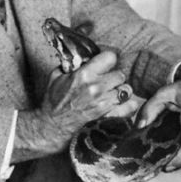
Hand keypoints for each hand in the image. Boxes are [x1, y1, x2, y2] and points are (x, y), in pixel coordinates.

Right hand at [14, 50, 137, 160]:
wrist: (51, 126)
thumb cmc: (53, 101)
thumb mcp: (57, 76)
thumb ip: (71, 63)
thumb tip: (81, 55)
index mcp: (84, 75)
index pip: (111, 57)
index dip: (108, 60)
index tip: (105, 64)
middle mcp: (96, 87)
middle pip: (121, 74)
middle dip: (114, 77)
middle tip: (107, 82)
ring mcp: (103, 103)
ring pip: (127, 90)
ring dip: (121, 91)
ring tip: (112, 94)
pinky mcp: (107, 116)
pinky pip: (129, 107)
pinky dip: (128, 106)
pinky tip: (120, 105)